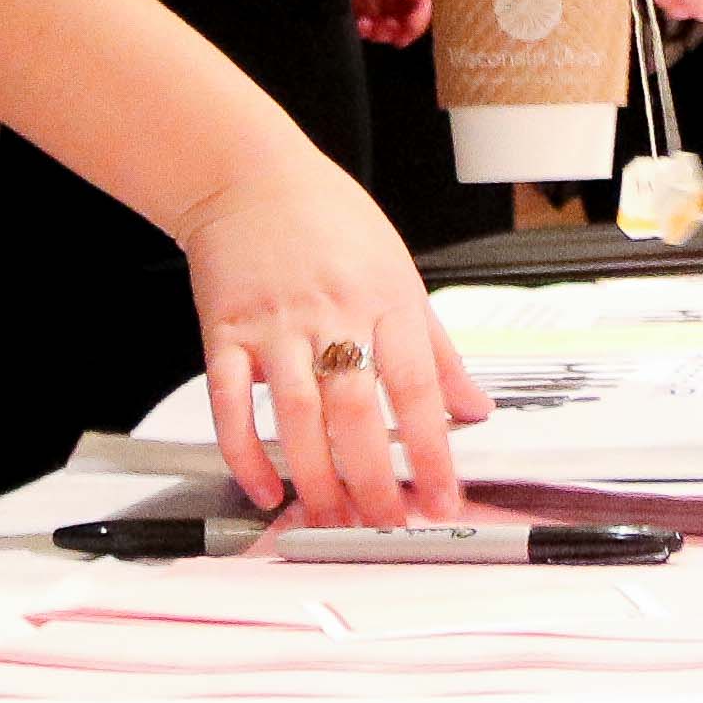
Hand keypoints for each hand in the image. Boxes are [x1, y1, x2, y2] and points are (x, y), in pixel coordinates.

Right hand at [179, 156, 482, 528]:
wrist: (249, 176)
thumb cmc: (329, 220)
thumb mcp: (401, 272)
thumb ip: (437, 347)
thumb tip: (476, 406)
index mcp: (387, 298)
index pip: (418, 386)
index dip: (434, 449)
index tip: (443, 498)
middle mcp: (333, 312)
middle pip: (356, 411)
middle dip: (374, 480)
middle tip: (384, 526)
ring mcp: (276, 324)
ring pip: (297, 415)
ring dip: (316, 478)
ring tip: (331, 521)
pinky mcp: (226, 332)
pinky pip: (232, 403)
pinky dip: (246, 453)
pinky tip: (265, 488)